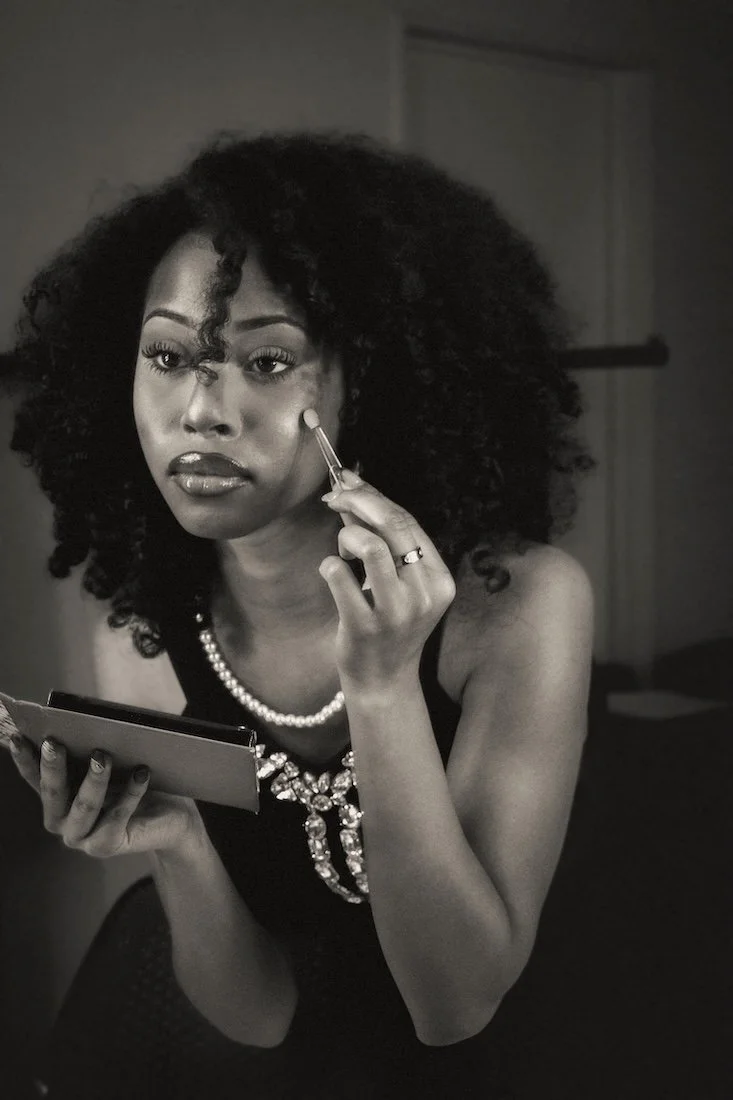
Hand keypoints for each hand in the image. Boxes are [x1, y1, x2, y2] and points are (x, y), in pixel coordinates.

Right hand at [8, 734, 201, 857]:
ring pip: (84, 806)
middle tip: (55, 743)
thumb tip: (84, 721)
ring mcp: (82, 838)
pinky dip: (130, 792)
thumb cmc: (135, 782)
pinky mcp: (107, 846)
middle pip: (53, 793)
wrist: (171, 817)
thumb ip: (92, 751)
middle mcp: (62, 821)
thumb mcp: (112, 763)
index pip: (34, 778)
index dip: (25, 758)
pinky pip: (118, 815)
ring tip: (103, 755)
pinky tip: (141, 772)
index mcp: (58, 798)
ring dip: (94, 780)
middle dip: (53, 767)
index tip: (17, 736)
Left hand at [319, 469, 455, 687]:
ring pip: (369, 545)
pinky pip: (338, 576)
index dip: (374, 495)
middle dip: (357, 501)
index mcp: (439, 580)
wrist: (383, 681)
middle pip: (392, 525)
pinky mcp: (365, 626)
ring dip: (346, 536)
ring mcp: (396, 612)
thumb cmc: (389, 625)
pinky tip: (333, 574)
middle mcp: (424, 594)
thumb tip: (353, 490)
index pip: (408, 521)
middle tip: (333, 497)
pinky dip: (329, 565)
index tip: (348, 482)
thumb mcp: (400, 583)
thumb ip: (383, 540)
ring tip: (343, 552)